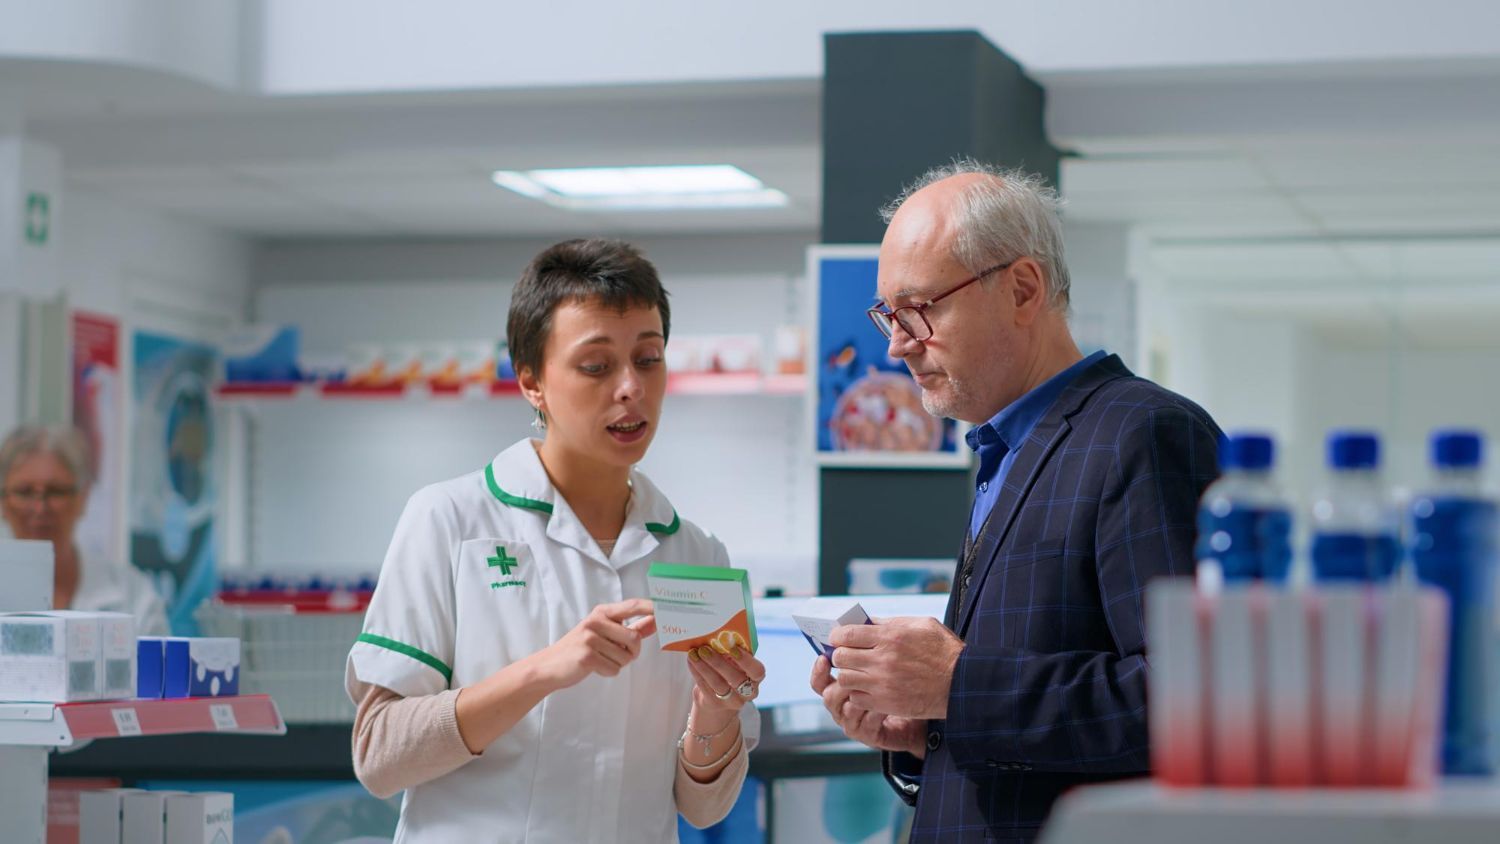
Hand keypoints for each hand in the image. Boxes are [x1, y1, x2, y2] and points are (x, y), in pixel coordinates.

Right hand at [537, 598, 655, 689]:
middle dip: (631, 652)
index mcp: (602, 612)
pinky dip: (607, 672)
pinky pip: (614, 669)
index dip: (651, 607)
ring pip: (625, 657)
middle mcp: (596, 621)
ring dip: (617, 663)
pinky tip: (593, 667)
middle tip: (615, 653)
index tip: (667, 609)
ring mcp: (590, 638)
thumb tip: (655, 621)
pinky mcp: (587, 656)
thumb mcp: (604, 632)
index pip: (632, 606)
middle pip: (635, 638)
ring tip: (599, 659)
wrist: (550, 666)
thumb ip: (631, 626)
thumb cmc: (581, 648)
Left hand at [686, 642, 765, 715]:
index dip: (746, 660)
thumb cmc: (729, 672)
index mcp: (756, 678)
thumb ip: (732, 652)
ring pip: (718, 684)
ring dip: (704, 667)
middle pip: (735, 679)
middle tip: (704, 648)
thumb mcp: (735, 663)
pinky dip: (696, 672)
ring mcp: (731, 701)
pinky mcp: (715, 704)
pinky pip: (704, 687)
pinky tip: (691, 661)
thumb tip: (719, 635)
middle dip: (718, 662)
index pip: (757, 671)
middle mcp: (747, 692)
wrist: (719, 698)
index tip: (732, 647)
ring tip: (694, 653)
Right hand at [810, 655, 925, 756]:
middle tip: (855, 671)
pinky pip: (867, 723)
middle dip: (840, 682)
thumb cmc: (897, 685)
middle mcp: (842, 707)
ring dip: (860, 696)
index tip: (824, 658)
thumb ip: (869, 647)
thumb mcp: (882, 663)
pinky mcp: (869, 736)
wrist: (917, 713)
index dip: (818, 670)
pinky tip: (890, 702)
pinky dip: (877, 711)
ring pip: (846, 710)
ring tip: (876, 685)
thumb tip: (863, 622)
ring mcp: (854, 723)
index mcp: (839, 688)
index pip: (819, 680)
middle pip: (827, 696)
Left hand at [829, 616, 962, 719]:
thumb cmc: (944, 652)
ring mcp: (883, 683)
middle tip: (848, 656)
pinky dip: (858, 693)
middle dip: (841, 655)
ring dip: (848, 675)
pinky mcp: (886, 703)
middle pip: (841, 657)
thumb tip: (867, 622)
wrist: (963, 683)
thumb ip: (892, 623)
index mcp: (891, 636)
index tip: (839, 638)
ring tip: (858, 673)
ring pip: (845, 679)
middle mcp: (883, 659)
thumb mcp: (922, 625)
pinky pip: (856, 698)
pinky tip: (869, 688)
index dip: (838, 636)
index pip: (847, 634)